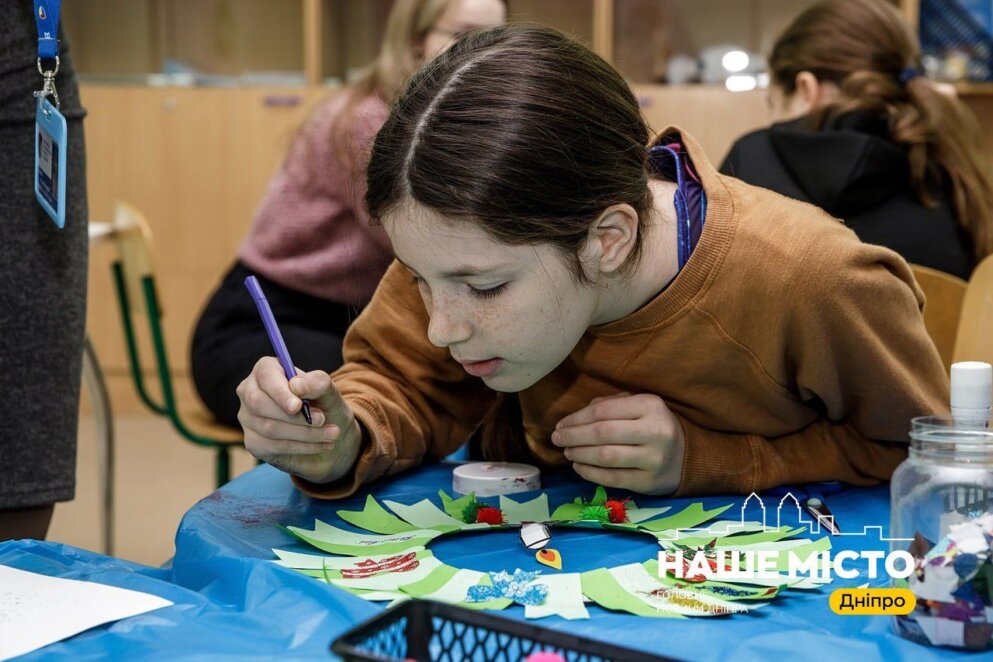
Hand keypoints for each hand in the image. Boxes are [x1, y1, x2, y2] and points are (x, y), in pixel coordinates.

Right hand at [236, 357, 361, 483]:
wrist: (329, 435)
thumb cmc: (325, 406)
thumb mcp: (328, 391)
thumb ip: (316, 383)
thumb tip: (296, 385)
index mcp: (267, 370)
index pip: (266, 376)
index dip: (280, 392)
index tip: (298, 406)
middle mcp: (251, 391)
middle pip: (259, 403)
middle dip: (294, 417)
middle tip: (321, 421)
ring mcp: (248, 418)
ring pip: (268, 427)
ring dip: (304, 434)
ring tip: (331, 435)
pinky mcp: (253, 442)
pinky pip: (270, 446)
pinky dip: (300, 447)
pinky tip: (319, 445)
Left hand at [551, 392, 684, 494]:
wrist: (685, 456)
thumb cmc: (651, 426)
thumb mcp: (637, 407)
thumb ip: (608, 405)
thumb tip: (574, 419)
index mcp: (651, 405)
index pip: (604, 411)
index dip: (576, 418)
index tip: (560, 424)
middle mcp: (655, 431)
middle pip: (603, 433)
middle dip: (573, 436)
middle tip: (557, 439)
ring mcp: (654, 459)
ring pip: (606, 457)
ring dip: (580, 454)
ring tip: (567, 452)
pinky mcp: (649, 482)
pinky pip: (612, 478)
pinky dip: (590, 473)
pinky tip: (579, 466)